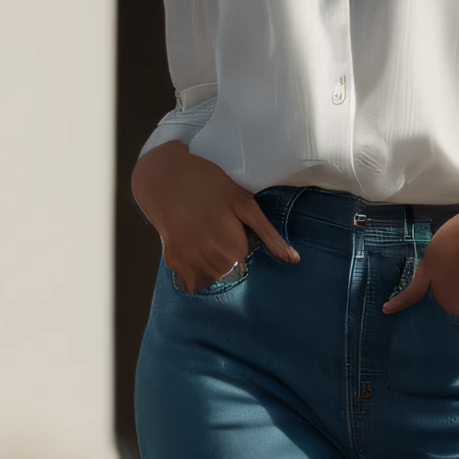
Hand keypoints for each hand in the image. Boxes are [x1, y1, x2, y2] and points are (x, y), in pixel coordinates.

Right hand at [132, 142, 298, 290]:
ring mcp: (190, 264)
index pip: (247, 257)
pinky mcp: (174, 262)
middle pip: (231, 269)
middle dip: (228, 251)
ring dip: (212, 261)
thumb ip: (268, 235)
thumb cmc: (208, 184)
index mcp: (232, 247)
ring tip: (203, 233)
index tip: (231, 222)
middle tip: (216, 224)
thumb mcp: (244, 204)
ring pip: (213, 276)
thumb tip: (293, 261)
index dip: (242, 238)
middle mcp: (211, 261)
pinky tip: (192, 243)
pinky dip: (196, 268)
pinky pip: (193, 280)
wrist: (164, 178)